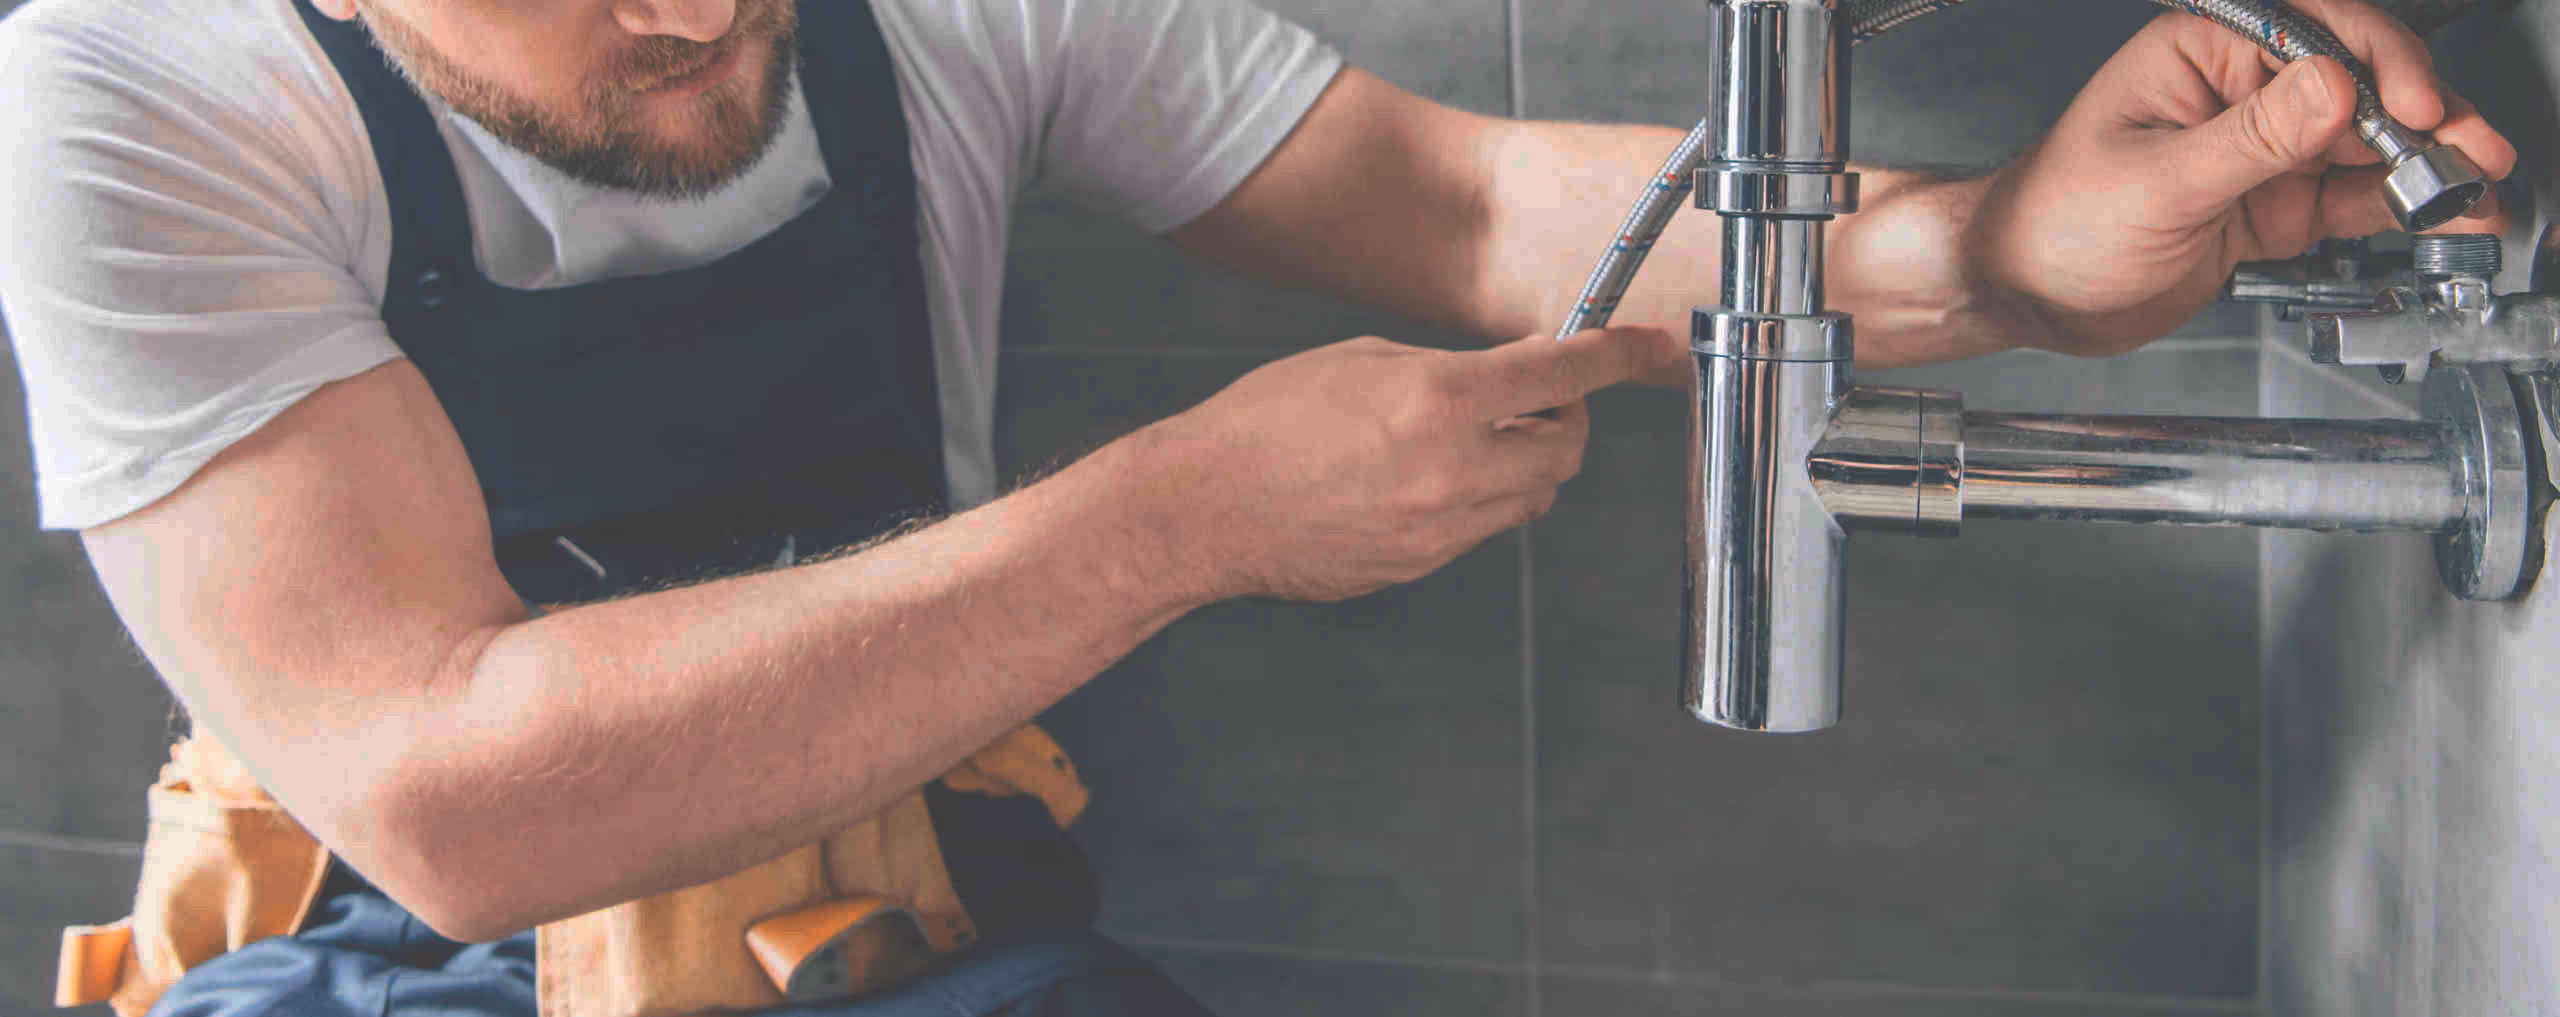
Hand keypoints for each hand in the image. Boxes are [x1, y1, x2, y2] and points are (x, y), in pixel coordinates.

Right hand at [1134, 326, 1668, 602]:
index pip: (1563, 375)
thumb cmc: (1267, 421)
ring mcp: (1440, 528)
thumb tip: (1513, 377)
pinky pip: (1482, 529)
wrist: (1204, 509)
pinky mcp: (1422, 565)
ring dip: (1523, 463)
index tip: (1648, 346)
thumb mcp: (1364, 362)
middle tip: (1533, 400)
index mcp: (1438, 400)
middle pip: (1566, 448)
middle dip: (1563, 419)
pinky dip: (1477, 500)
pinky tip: (1419, 481)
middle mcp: (1452, 469)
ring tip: (1464, 441)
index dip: (1616, 356)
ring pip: (1533, 496)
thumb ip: (1450, 370)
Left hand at [1966, 0, 2518, 354]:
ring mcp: (2263, 150)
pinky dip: (2400, 206)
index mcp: (2202, 52)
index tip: (2409, 106)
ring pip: (2367, 143)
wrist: (2025, 294)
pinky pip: (2351, 197)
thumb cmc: (2052, 222)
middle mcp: (2240, 92)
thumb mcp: (2156, 181)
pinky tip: (2445, 211)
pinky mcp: (2274, 204)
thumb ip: (2250, 140)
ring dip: (2426, 162)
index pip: (2313, 31)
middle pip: (2358, 85)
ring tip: (2476, 186)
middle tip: (2469, 151)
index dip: (2375, 63)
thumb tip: (2331, 88)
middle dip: (2422, 116)